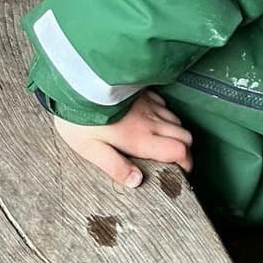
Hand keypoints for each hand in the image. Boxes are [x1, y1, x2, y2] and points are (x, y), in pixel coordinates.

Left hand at [53, 90, 192, 189]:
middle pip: (185, 136)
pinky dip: (164, 114)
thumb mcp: (91, 148)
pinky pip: (164, 104)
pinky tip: (151, 118)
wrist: (77, 82)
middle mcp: (150, 120)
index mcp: (141, 138)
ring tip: (161, 140)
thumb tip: (136, 181)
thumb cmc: (81, 117)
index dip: (186, 162)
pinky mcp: (142, 91)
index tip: (180, 170)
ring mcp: (148, 103)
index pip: (180, 151)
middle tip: (173, 158)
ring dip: (174, 132)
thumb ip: (115, 166)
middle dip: (184, 149)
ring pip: (176, 120)